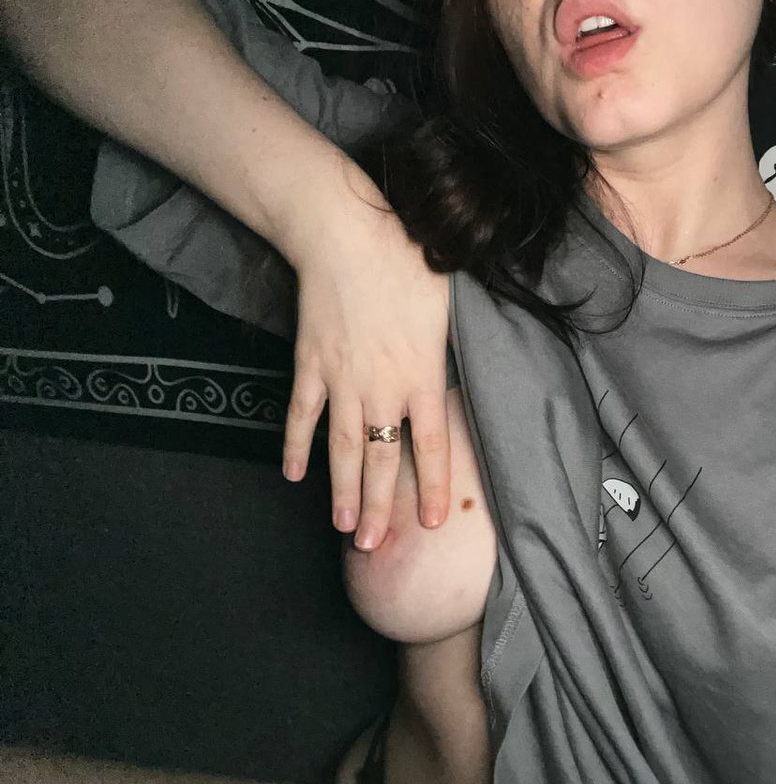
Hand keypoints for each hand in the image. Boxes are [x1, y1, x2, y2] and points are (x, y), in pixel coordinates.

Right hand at [275, 158, 451, 550]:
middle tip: (374, 547)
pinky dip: (294, 445)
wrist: (346, 236)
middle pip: (382, 460)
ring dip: (342, 491)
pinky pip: (300, 415)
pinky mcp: (310, 365)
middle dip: (379, 507)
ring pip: (343, 449)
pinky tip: (292, 474)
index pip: (432, 446)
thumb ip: (454, 344)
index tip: (434, 523)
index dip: (434, 487)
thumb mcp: (449, 303)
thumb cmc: (407, 260)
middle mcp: (382, 389)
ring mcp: (341, 381)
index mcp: (422, 377)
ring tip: (342, 528)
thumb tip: (475, 357)